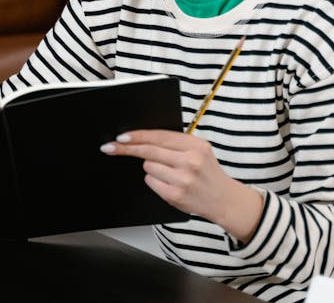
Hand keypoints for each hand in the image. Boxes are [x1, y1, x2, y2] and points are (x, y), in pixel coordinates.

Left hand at [101, 129, 263, 242]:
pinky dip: (155, 181)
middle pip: (149, 151)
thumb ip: (176, 143)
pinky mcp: (175, 195)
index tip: (121, 136)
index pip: (159, 136)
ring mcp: (182, 179)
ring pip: (148, 166)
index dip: (138, 135)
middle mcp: (190, 161)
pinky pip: (151, 182)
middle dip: (126, 148)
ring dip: (152, 167)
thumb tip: (142, 138)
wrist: (223, 199)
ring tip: (170, 172)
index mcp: (196, 145)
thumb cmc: (207, 172)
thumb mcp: (199, 150)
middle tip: (110, 147)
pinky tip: (170, 183)